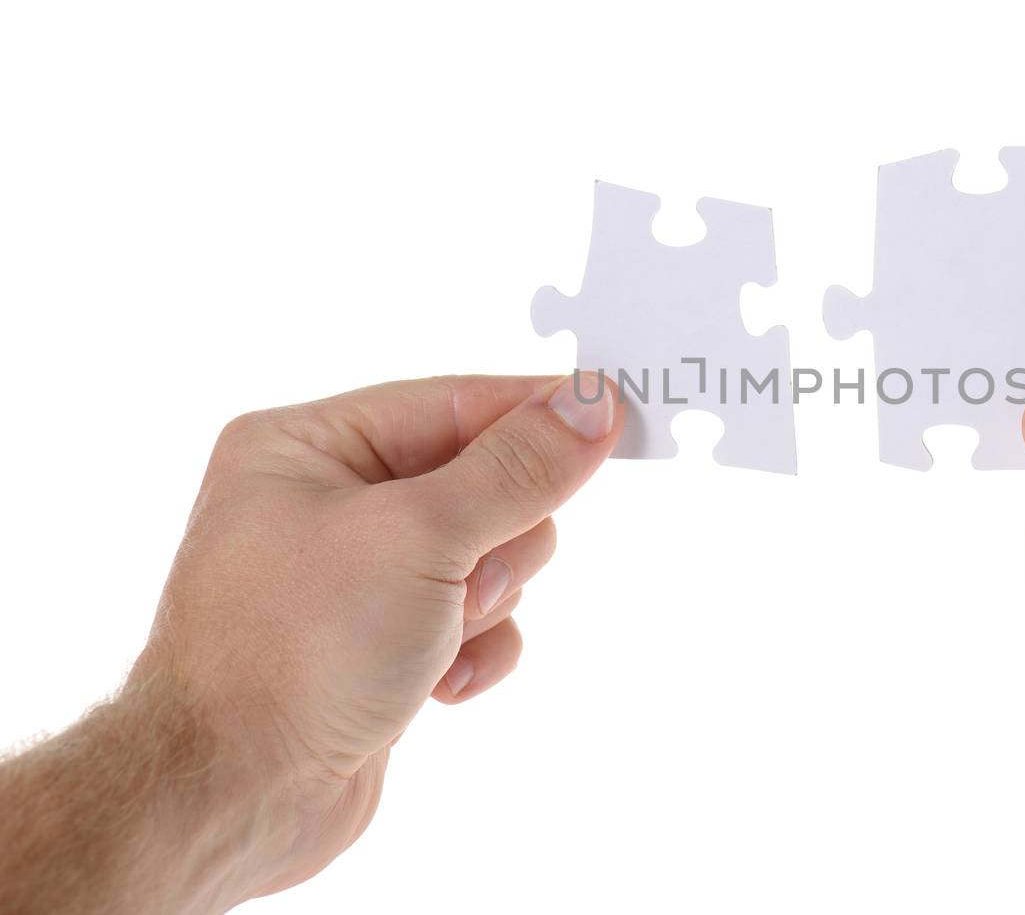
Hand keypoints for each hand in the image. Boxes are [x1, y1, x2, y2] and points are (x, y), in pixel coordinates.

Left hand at [0, 373, 620, 912]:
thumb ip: (516, 469)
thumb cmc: (292, 652)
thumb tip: (594, 405)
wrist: (228, 799)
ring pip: (491, 553)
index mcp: (307, 446)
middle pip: (485, 481)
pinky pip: (477, 620)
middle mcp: (328, 501)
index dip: (539, 412)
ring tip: (434, 639)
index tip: (619, 412)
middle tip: (467, 580)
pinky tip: (436, 684)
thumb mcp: (417, 538)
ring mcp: (358, 576)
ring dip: (485, 600)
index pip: (455, 403)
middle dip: (495, 538)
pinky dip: (474, 650)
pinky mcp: (383, 641)